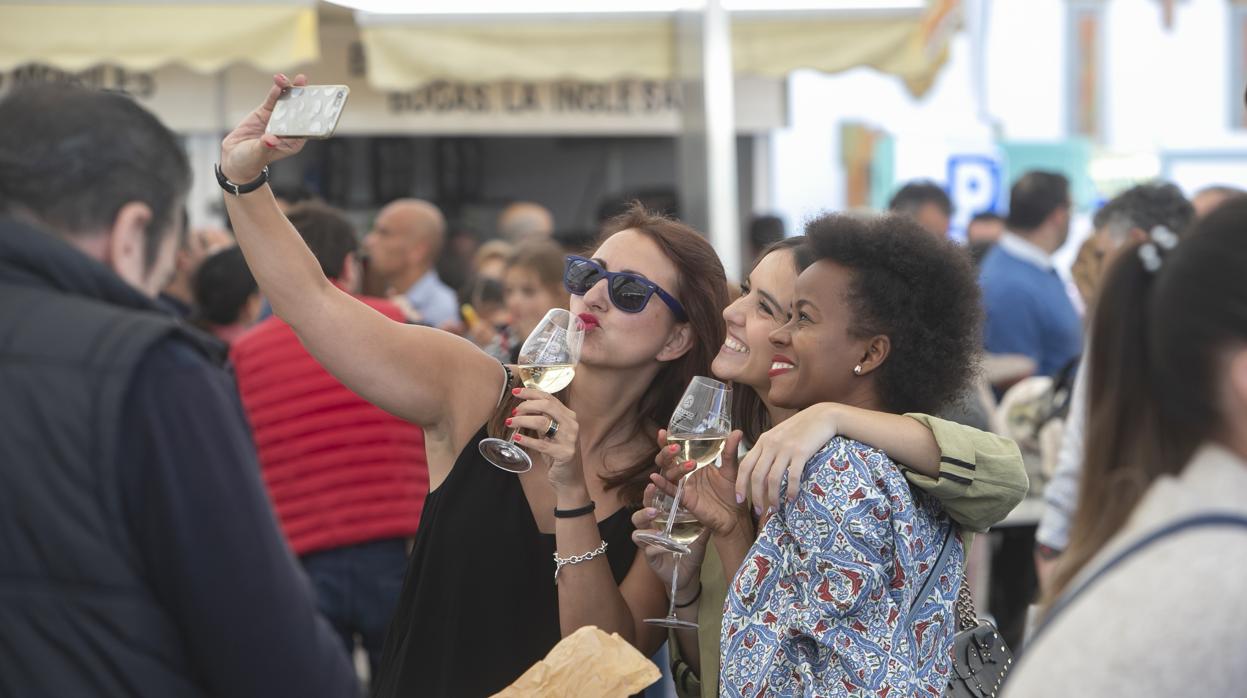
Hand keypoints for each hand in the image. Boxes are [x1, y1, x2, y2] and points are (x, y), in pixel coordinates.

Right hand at [220, 73, 309, 182]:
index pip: (306, 126)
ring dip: (288, 89)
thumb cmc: (250, 161)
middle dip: (302, 96)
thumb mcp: (257, 154)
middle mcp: (288, 129)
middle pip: (298, 110)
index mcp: (293, 142)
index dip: (312, 113)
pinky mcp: (265, 113)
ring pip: (286, 102)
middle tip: (304, 83)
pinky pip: (272, 101)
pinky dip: (275, 92)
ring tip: (288, 78)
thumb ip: (264, 146)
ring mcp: (277, 119)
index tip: (316, 102)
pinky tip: (278, 84)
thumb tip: (270, 140)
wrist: (234, 158)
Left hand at [508, 386, 580, 489]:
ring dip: (522, 420)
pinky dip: (526, 440)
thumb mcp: (551, 433)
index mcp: (569, 416)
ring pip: (542, 422)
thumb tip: (524, 406)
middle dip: (526, 405)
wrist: (570, 479)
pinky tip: (516, 438)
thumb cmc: (558, 454)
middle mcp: (572, 424)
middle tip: (513, 411)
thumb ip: (543, 419)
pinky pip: (541, 444)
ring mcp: (569, 439)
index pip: (549, 398)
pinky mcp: (564, 453)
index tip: (516, 392)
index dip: (531, 393)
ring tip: (510, 422)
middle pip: (546, 406)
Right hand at [631, 485, 707, 600]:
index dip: (656, 484)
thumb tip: (715, 500)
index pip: (657, 497)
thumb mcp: (700, 531)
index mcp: (663, 516)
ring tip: (654, 513)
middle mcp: (652, 526)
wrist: (688, 574)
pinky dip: (656, 547)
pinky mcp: (650, 557)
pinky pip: (647, 549)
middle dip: (646, 496)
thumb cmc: (690, 548)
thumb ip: (704, 517)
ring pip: (637, 527)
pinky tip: (665, 546)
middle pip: (642, 506)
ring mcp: (648, 541)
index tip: (659, 474)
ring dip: (644, 518)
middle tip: (652, 486)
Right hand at [650, 429, 750, 539]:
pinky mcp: (685, 499)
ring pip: (669, 473)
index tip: (664, 431)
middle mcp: (686, 474)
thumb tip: (737, 431)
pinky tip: (656, 477)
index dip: (667, 441)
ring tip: (691, 463)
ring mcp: (684, 486)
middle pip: (667, 460)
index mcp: (694, 463)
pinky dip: (662, 484)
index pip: (677, 450)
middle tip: (675, 447)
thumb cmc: (732, 492)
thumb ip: (730, 451)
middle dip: (666, 452)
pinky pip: (671, 491)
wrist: (735, 516)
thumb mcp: (731, 469)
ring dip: (675, 466)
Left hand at [736, 402, 839, 512]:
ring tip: (776, 509)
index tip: (739, 499)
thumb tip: (762, 471)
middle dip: (755, 497)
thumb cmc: (801, 427)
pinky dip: (791, 490)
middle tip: (759, 512)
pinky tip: (792, 498)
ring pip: (773, 479)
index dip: (740, 484)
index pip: (745, 465)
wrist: (822, 416)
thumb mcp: (779, 434)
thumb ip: (769, 449)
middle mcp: (771, 444)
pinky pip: (793, 476)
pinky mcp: (801, 452)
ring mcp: (786, 448)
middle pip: (757, 475)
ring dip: (773, 497)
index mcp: (763, 440)